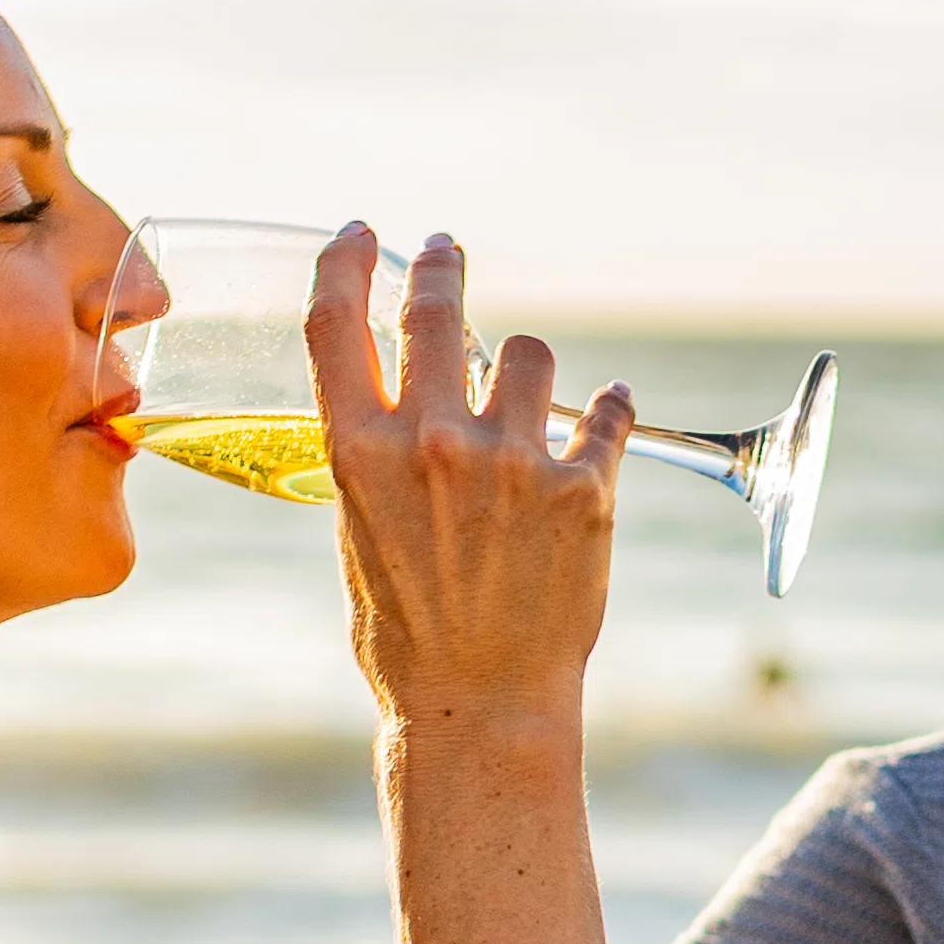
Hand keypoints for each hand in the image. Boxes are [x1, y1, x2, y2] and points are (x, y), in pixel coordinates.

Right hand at [310, 226, 623, 728]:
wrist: (482, 708)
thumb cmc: (411, 636)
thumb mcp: (363, 536)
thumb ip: (376, 461)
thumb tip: (398, 406)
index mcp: (359, 455)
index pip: (336, 323)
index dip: (345, 263)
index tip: (360, 235)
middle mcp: (432, 443)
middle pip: (434, 310)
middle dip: (440, 266)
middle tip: (447, 250)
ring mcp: (512, 462)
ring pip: (531, 354)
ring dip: (529, 370)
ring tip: (528, 408)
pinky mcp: (584, 488)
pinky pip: (605, 412)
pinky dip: (607, 410)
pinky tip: (608, 412)